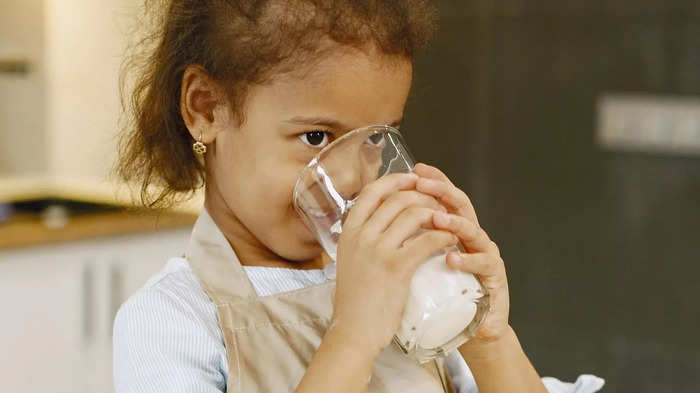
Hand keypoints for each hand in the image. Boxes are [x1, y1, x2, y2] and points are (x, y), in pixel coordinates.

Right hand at [331, 172, 458, 353]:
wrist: (354, 331)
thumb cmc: (354, 301)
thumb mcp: (349, 261)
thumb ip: (361, 239)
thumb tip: (379, 220)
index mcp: (348, 232)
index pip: (371, 192)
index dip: (395, 180)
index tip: (412, 179)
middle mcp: (361, 236)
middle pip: (397, 199)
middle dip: (422, 195)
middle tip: (437, 202)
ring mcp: (378, 250)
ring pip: (414, 214)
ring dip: (436, 213)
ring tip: (446, 220)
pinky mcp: (397, 267)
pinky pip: (427, 240)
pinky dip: (443, 235)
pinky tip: (450, 239)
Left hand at [413, 162, 509, 343]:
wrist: (470, 328)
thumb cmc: (442, 294)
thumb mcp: (421, 263)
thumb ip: (410, 241)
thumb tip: (378, 222)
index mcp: (454, 230)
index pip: (443, 198)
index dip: (432, 181)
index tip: (415, 169)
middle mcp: (472, 237)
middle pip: (461, 205)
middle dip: (442, 191)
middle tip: (424, 183)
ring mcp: (485, 254)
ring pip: (474, 231)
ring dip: (455, 223)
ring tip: (437, 219)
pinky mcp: (494, 277)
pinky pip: (483, 264)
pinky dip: (467, 261)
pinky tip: (452, 259)